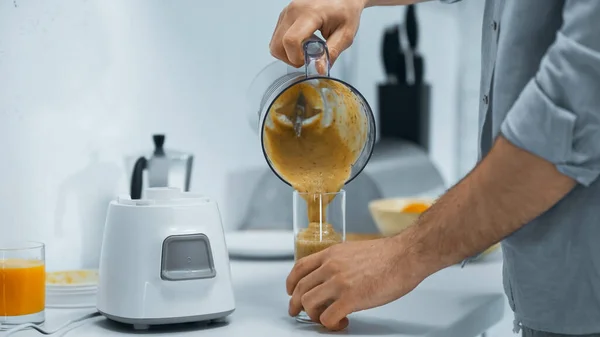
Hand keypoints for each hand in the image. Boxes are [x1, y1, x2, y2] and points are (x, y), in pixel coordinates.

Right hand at [269, 0, 365, 67]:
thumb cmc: (346, 11)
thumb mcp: (345, 34)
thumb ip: (331, 52)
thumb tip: (319, 69)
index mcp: (309, 13)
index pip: (291, 41)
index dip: (297, 57)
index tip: (309, 59)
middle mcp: (293, 11)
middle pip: (277, 45)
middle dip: (290, 58)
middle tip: (307, 57)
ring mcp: (286, 12)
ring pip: (274, 43)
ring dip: (288, 52)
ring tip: (306, 47)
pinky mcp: (284, 15)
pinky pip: (277, 37)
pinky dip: (287, 46)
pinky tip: (303, 41)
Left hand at [286, 237, 423, 330]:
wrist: (407, 255)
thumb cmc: (388, 255)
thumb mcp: (354, 251)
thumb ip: (339, 263)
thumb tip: (332, 279)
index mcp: (331, 254)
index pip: (299, 267)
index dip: (291, 283)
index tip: (292, 292)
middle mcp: (331, 266)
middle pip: (300, 288)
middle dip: (296, 305)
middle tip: (299, 313)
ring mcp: (339, 282)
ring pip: (309, 303)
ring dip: (314, 316)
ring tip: (326, 318)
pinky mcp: (351, 298)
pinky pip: (328, 317)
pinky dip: (331, 324)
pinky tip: (342, 322)